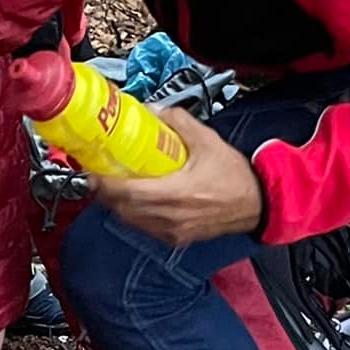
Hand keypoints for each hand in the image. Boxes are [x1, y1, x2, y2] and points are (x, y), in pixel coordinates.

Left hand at [95, 108, 261, 245]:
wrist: (257, 204)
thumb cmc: (235, 177)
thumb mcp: (208, 141)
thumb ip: (178, 121)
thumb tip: (153, 111)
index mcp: (178, 193)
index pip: (129, 193)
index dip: (105, 184)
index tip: (92, 171)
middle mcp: (172, 217)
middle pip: (123, 209)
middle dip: (106, 193)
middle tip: (99, 175)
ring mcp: (173, 231)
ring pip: (131, 221)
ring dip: (118, 205)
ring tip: (114, 185)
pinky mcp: (176, 238)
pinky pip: (144, 228)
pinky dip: (134, 214)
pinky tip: (136, 199)